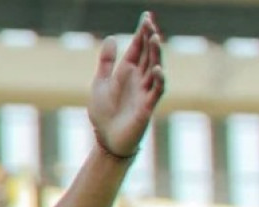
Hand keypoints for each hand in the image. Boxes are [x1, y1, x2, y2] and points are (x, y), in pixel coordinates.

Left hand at [87, 12, 165, 157]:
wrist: (106, 139)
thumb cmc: (104, 113)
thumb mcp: (100, 83)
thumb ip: (106, 62)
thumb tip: (112, 37)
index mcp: (128, 72)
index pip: (138, 48)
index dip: (142, 33)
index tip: (146, 16)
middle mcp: (140, 79)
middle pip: (149, 55)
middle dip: (150, 38)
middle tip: (150, 23)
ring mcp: (145, 92)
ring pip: (155, 69)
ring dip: (156, 54)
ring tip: (154, 38)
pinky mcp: (147, 107)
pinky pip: (156, 92)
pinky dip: (158, 81)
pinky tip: (158, 70)